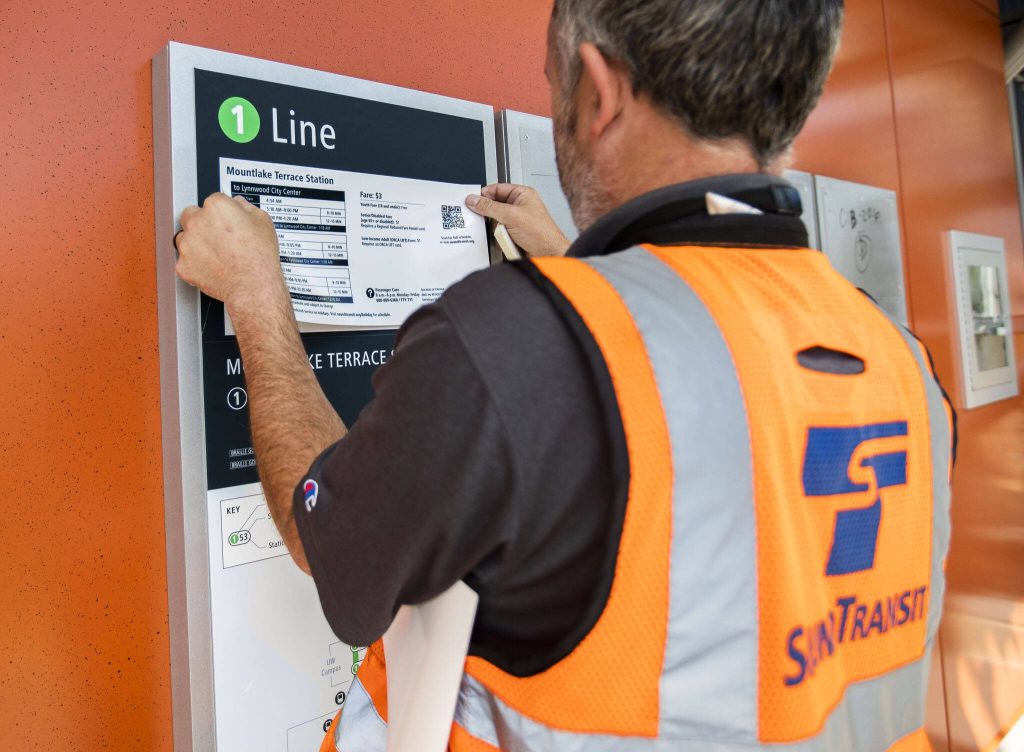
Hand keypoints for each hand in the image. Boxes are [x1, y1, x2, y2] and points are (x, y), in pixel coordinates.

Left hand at [174, 193, 287, 314]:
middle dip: (202, 223)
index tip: (227, 221)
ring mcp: (187, 244)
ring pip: (184, 237)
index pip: (213, 200)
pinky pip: (184, 261)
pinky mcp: (183, 265)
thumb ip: (246, 207)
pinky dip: (194, 264)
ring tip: (215, 254)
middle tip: (217, 236)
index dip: (222, 212)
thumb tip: (239, 205)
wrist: (253, 285)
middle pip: (191, 215)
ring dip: (195, 242)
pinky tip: (211, 267)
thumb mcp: (263, 221)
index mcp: (216, 206)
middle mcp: (197, 221)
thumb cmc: (259, 257)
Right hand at [465, 184, 570, 256]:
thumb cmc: (541, 233)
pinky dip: (499, 237)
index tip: (471, 201)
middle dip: (489, 214)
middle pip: (494, 206)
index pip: (497, 189)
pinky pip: (499, 232)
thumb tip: (474, 200)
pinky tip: (503, 240)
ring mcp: (517, 220)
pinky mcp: (514, 233)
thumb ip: (490, 207)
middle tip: (480, 218)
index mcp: (522, 194)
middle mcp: (519, 206)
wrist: (549, 254)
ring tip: (502, 232)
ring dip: (496, 228)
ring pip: (495, 221)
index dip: (483, 194)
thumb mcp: (511, 216)